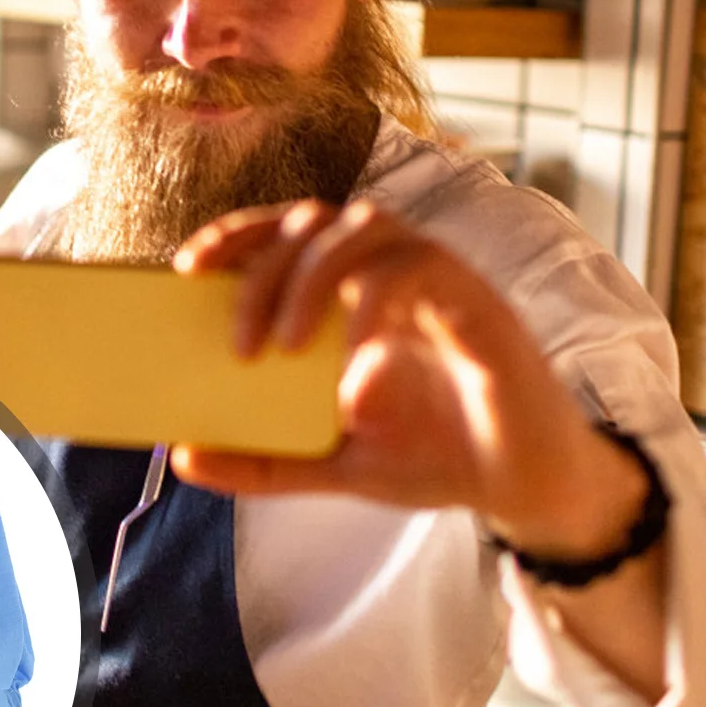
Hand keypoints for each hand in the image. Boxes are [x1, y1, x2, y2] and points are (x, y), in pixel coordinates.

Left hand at [170, 199, 648, 560]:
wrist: (522, 485)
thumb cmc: (436, 455)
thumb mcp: (335, 465)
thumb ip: (265, 460)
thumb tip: (183, 457)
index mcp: (351, 293)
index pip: (284, 231)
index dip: (234, 234)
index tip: (187, 270)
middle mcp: (390, 270)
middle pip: (311, 220)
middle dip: (262, 272)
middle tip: (239, 344)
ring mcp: (436, 276)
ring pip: (363, 225)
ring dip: (312, 278)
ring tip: (285, 346)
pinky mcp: (475, 297)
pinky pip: (417, 268)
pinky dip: (376, 305)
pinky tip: (358, 362)